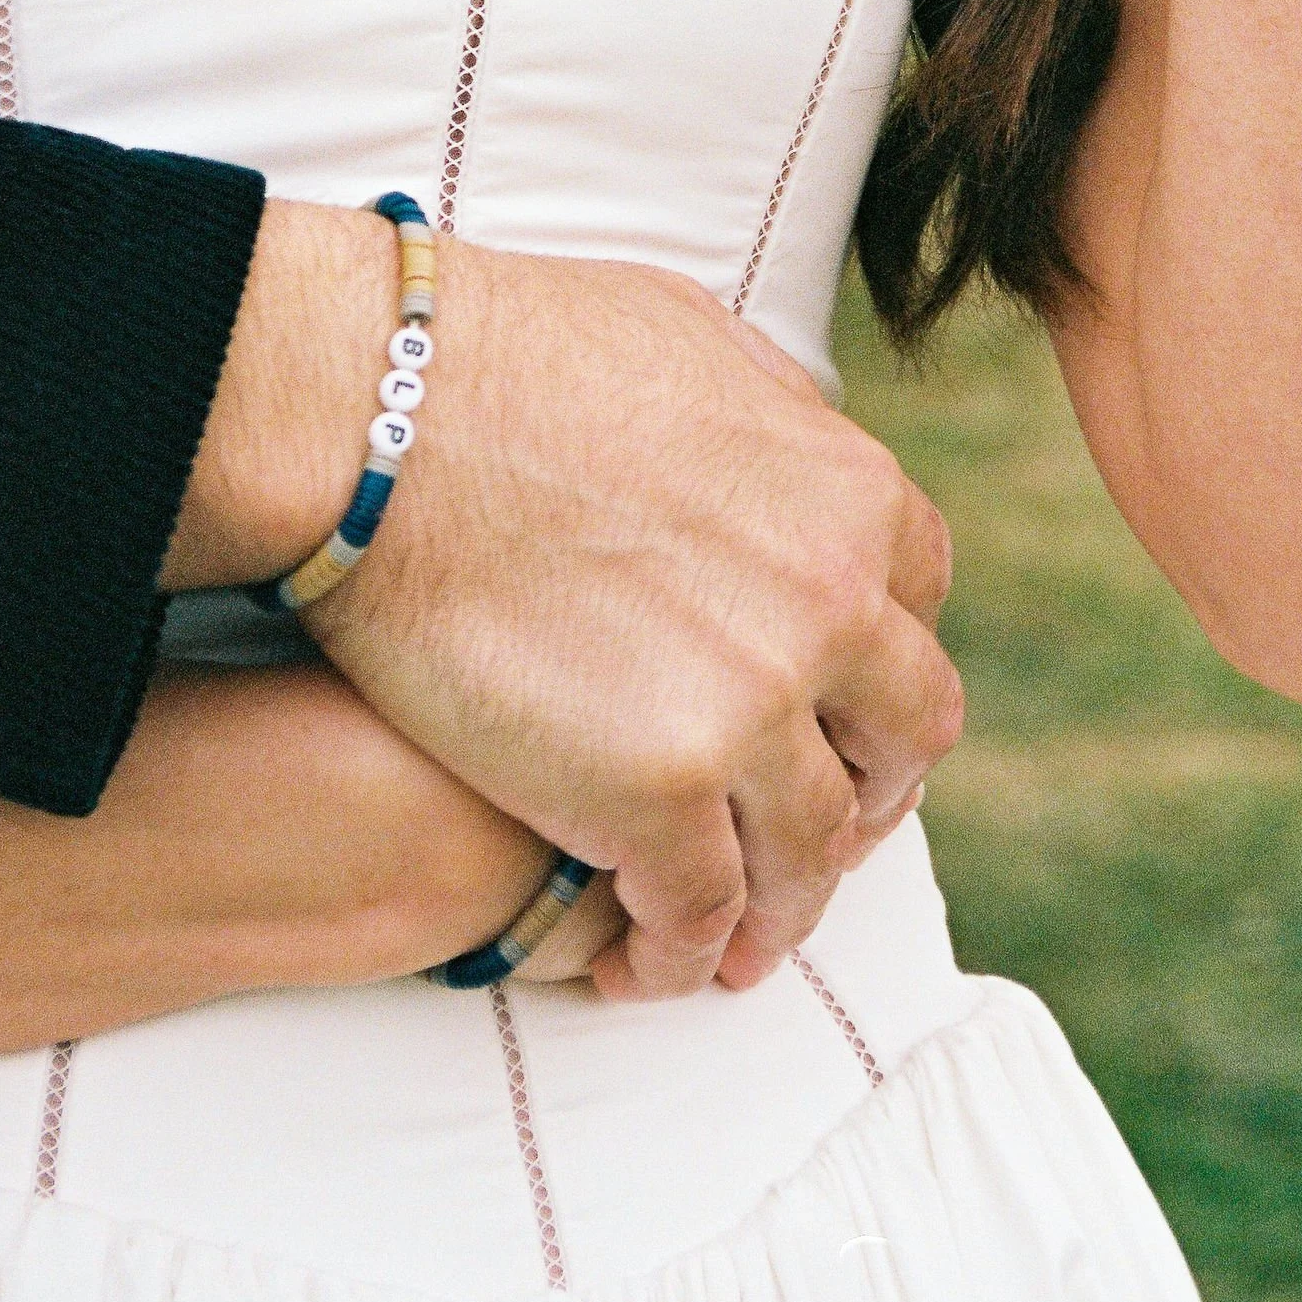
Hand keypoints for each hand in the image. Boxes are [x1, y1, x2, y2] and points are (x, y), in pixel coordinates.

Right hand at [286, 234, 959, 1003]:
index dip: (875, 669)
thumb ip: (772, 413)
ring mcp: (754, 711)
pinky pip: (700, 912)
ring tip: (734, 938)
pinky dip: (679, 953)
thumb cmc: (508, 356)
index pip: (917, 610)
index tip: (837, 708)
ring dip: (781, 903)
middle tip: (812, 834)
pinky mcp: (656, 797)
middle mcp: (835, 609)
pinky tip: (642, 963)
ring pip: (812, 850)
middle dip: (867, 793)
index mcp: (852, 499)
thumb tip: (795, 442)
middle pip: (903, 740)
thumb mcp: (694, 338)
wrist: (383, 415)